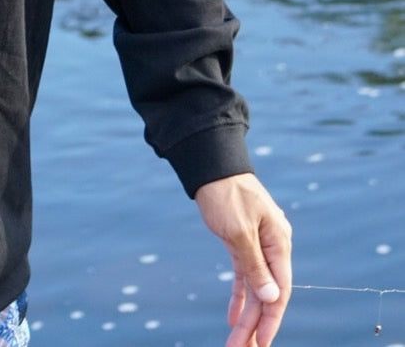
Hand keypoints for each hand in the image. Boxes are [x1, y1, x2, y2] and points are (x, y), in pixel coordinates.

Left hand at [195, 173, 291, 346]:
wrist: (212, 164)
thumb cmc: (226, 192)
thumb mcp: (239, 230)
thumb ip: (255, 265)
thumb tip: (272, 297)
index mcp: (279, 242)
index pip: (280, 289)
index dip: (271, 319)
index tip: (262, 343)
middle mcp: (273, 246)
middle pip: (267, 293)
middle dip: (256, 324)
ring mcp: (258, 245)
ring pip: (256, 288)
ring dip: (247, 316)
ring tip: (238, 342)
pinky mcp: (242, 242)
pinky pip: (244, 276)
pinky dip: (239, 297)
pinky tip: (233, 318)